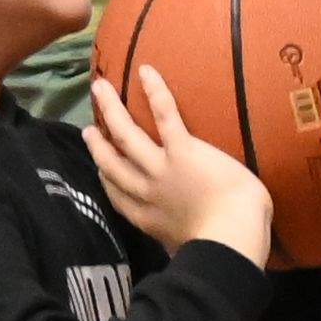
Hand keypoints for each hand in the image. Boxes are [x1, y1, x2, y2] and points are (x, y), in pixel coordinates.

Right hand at [84, 65, 274, 265]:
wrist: (232, 237)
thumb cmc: (225, 248)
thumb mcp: (189, 249)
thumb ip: (180, 242)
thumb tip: (183, 250)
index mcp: (149, 218)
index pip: (118, 195)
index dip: (105, 177)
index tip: (98, 166)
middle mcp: (147, 191)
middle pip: (112, 163)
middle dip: (97, 144)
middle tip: (88, 128)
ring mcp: (161, 169)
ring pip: (126, 134)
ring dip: (110, 109)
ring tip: (99, 88)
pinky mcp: (183, 152)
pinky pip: (165, 116)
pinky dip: (155, 92)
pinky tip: (146, 71)